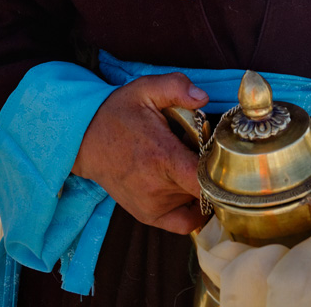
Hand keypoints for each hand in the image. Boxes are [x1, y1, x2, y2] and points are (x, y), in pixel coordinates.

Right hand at [72, 72, 208, 233]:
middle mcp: (158, 188)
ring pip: (197, 201)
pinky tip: (190, 187)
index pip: (205, 180)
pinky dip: (195, 207)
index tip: (225, 155)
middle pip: (206, 188)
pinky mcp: (148, 215)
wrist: (85, 140)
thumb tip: (203, 97)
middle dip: (212, 170)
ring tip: (187, 162)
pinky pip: (185, 222)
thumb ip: (176, 86)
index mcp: (163, 157)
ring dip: (201, 184)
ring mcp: (153, 206)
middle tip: (203, 149)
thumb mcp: (145, 89)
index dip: (223, 171)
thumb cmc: (118, 113)